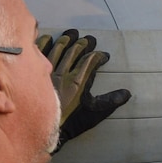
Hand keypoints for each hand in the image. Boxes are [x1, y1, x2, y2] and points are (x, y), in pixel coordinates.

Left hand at [37, 29, 131, 148]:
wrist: (42, 129)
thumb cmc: (70, 122)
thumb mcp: (93, 113)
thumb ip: (110, 101)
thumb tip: (127, 93)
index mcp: (78, 81)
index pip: (90, 61)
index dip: (98, 56)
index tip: (104, 55)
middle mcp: (63, 74)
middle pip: (73, 52)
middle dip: (83, 43)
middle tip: (89, 38)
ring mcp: (47, 73)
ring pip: (57, 50)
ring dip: (65, 40)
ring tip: (72, 33)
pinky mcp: (33, 74)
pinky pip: (38, 54)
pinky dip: (43, 43)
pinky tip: (48, 37)